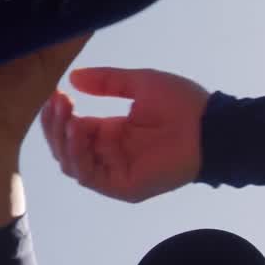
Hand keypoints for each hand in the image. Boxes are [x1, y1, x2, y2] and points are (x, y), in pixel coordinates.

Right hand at [40, 67, 208, 202]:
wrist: (211, 127)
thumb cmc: (183, 104)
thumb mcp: (140, 83)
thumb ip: (106, 81)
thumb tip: (73, 77)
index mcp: (110, 132)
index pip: (71, 128)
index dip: (58, 113)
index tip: (53, 92)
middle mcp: (108, 154)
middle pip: (65, 147)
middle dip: (56, 125)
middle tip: (57, 101)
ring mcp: (114, 173)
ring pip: (72, 163)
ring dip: (63, 139)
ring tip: (67, 115)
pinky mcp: (122, 187)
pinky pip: (89, 176)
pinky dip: (79, 154)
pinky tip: (78, 131)